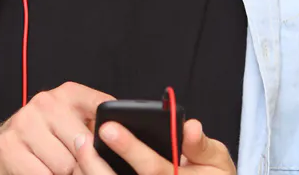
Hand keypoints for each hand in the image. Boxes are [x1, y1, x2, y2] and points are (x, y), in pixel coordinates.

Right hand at [0, 82, 114, 174]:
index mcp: (69, 94)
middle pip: (86, 146)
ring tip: (63, 170)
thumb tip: (129, 141)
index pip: (104, 110)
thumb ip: (97, 126)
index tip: (121, 147)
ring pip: (66, 166)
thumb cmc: (45, 138)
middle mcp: (46, 103)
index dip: (115, 135)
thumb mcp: (73, 123)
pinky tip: (47, 172)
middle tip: (85, 168)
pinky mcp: (9, 148)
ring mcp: (25, 124)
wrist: (0, 147)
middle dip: (88, 164)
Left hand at [74, 119, 235, 174]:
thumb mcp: (218, 161)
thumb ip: (202, 146)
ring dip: (91, 169)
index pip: (152, 168)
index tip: (108, 127)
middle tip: (83, 138)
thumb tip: (189, 127)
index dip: (130, 148)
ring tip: (81, 146)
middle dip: (97, 162)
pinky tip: (85, 162)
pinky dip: (94, 174)